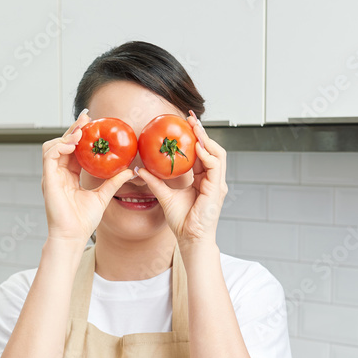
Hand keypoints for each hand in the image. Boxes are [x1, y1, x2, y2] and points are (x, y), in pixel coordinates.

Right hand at [41, 109, 134, 245]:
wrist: (73, 235)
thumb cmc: (84, 221)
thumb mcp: (103, 196)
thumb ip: (114, 182)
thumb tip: (130, 171)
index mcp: (69, 176)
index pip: (73, 150)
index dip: (80, 135)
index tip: (92, 122)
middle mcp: (58, 173)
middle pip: (62, 144)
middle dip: (73, 129)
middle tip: (87, 118)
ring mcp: (51, 176)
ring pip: (52, 146)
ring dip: (66, 136)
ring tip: (80, 132)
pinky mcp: (47, 179)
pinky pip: (49, 155)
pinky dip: (60, 146)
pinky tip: (73, 144)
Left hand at [135, 111, 226, 246]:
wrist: (190, 238)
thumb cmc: (182, 221)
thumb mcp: (164, 196)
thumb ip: (154, 181)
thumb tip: (139, 170)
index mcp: (202, 179)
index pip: (201, 153)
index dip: (195, 137)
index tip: (185, 123)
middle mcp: (212, 179)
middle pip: (212, 149)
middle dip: (203, 132)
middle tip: (190, 119)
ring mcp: (216, 183)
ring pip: (218, 153)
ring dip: (206, 139)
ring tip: (194, 128)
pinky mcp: (216, 189)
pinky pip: (215, 166)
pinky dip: (206, 155)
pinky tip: (197, 147)